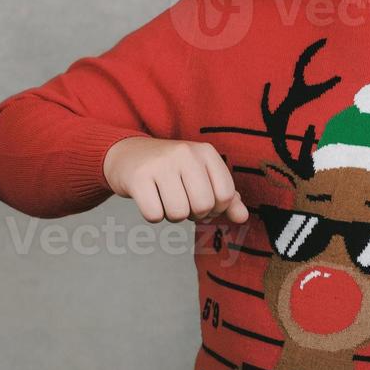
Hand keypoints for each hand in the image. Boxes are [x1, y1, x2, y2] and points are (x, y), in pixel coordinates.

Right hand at [102, 137, 246, 224]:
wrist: (126, 155)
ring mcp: (160, 163)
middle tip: (181, 201)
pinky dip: (153, 215)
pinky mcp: (138, 177)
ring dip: (172, 216)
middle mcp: (185, 153)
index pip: (225, 195)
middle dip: (193, 214)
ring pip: (178, 214)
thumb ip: (226, 197)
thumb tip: (243, 217)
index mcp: (206, 151)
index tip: (200, 201)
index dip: (215, 209)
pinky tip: (149, 199)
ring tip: (164, 199)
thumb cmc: (170, 170)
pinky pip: (154, 215)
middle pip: (203, 206)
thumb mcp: (200, 176)